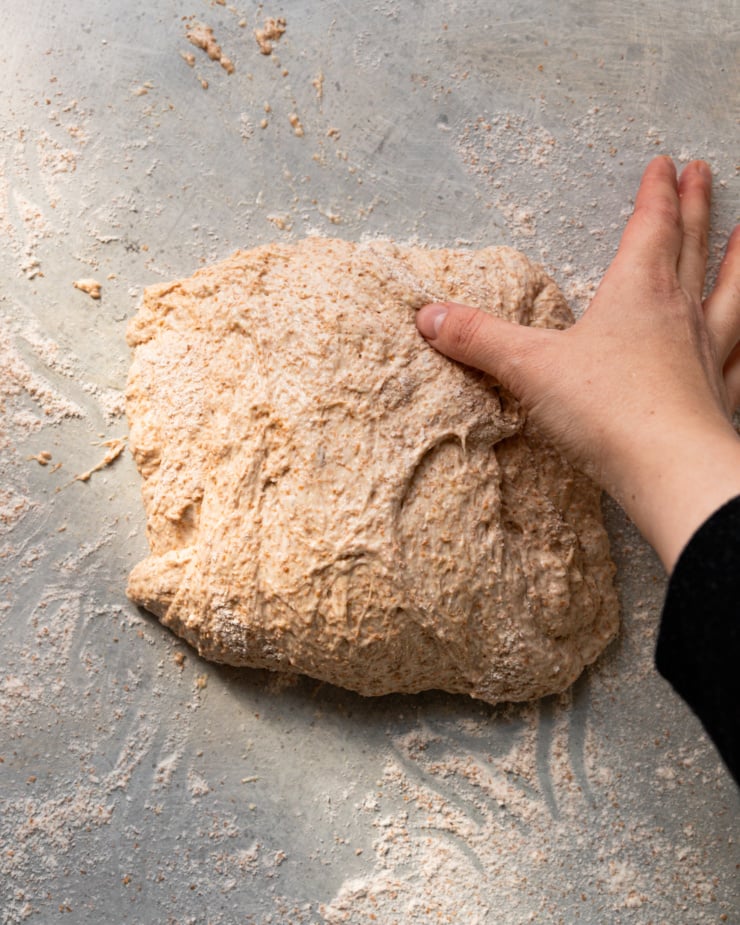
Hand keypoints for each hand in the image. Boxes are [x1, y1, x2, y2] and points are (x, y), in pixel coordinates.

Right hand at [416, 157, 739, 571]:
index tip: (666, 163)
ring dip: (736, 260)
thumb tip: (428, 316)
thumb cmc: (606, 410)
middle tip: (704, 172)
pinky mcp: (719, 396)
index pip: (650, 228)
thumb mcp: (529, 368)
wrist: (671, 471)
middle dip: (695, 207)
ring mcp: (707, 354)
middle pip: (691, 247)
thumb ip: (478, 340)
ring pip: (731, 293)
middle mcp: (680, 314)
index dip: (656, 193)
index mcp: (638, 294)